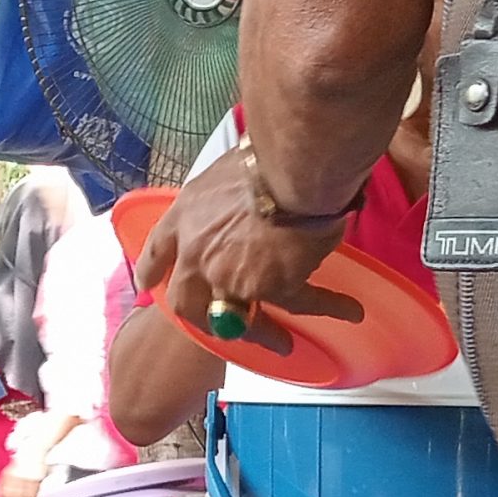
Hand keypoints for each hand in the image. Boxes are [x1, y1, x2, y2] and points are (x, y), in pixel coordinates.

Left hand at [132, 145, 343, 337]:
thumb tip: (246, 192)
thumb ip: (223, 194)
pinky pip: (301, 305)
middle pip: (186, 300)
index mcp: (185, 217)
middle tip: (214, 324)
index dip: (152, 271)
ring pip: (237, 317)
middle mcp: (199, 252)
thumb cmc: (266, 155)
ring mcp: (231, 276)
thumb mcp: (225, 170)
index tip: (149, 283)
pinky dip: (328, 307)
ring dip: (261, 332)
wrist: (293, 165)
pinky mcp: (273, 286)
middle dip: (199, 316)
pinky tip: (348, 311)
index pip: (157, 252)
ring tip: (281, 341)